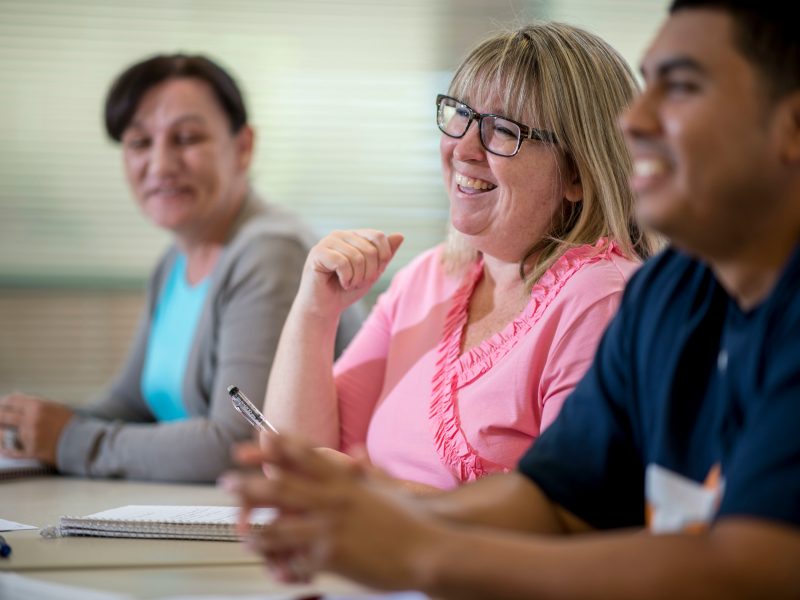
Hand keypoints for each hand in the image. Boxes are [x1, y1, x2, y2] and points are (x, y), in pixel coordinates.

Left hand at [0, 393, 73, 464]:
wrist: (84, 441)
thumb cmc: (71, 423)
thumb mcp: (55, 407)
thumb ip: (36, 404)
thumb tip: (17, 400)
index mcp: (38, 406)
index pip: (12, 400)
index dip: (4, 402)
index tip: (2, 405)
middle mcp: (30, 420)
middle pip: (3, 416)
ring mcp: (29, 437)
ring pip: (3, 434)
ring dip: (0, 433)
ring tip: (1, 432)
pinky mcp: (30, 452)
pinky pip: (10, 451)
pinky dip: (4, 449)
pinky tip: (2, 448)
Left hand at [221, 437, 443, 589]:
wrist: (427, 547)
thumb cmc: (409, 518)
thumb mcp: (385, 488)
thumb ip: (365, 471)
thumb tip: (357, 452)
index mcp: (344, 480)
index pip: (304, 456)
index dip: (277, 447)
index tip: (255, 441)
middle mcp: (334, 500)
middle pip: (281, 489)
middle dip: (250, 485)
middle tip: (228, 482)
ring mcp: (330, 528)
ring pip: (280, 528)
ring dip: (256, 531)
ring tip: (242, 533)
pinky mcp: (332, 556)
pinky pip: (298, 561)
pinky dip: (284, 567)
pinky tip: (274, 569)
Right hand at [296, 229, 403, 318]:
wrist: (325, 308)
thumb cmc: (347, 290)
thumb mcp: (373, 273)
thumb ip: (385, 255)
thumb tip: (400, 235)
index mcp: (354, 236)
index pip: (378, 236)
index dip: (382, 258)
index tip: (373, 274)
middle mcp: (340, 234)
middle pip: (370, 250)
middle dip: (369, 273)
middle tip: (357, 282)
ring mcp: (327, 242)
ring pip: (357, 258)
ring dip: (357, 278)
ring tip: (348, 283)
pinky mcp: (317, 252)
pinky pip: (342, 263)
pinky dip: (346, 278)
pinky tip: (340, 283)